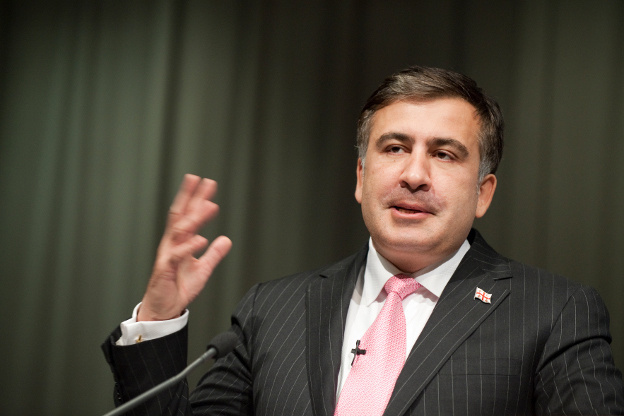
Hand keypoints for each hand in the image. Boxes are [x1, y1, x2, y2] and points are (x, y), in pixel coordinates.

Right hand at [138, 174, 231, 320]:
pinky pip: (177, 255)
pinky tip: (200, 239)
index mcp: (180, 242)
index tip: (206, 184)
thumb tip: (226, 240)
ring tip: (207, 205)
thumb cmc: (178, 288)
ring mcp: (168, 255)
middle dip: (191, 198)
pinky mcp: (165, 269)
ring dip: (194, 218)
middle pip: (181, 215)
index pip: (188, 215)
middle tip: (203, 182)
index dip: (196, 199)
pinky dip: (189, 247)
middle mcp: (172, 244)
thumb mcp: (203, 269)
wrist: (164, 309)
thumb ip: (214, 254)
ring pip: (179, 231)